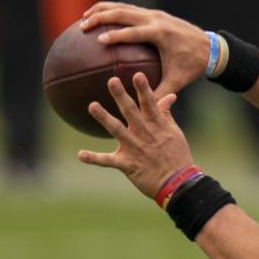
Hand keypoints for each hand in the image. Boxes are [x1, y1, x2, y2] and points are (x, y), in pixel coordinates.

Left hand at [77, 72, 194, 201]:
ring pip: (117, 130)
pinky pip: (108, 161)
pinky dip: (94, 158)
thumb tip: (169, 95)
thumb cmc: (177, 155)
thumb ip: (166, 113)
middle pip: (131, 111)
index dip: (144, 89)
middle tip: (112, 80)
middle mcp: (144, 134)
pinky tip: (80, 154)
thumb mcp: (175, 132)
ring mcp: (134, 149)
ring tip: (92, 106)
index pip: (150, 103)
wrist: (177, 183)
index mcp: (157, 125)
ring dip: (104, 118)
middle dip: (121, 96)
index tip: (137, 75)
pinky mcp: (127, 165)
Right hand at [80, 2, 209, 98]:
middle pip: (123, 13)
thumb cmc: (192, 65)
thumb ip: (159, 94)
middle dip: (101, 17)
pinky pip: (129, 9)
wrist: (210, 46)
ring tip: (83, 17)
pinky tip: (99, 18)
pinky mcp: (154, 13)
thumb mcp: (177, 80)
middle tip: (82, 26)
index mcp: (161, 33)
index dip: (115, 35)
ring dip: (102, 9)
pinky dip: (112, 10)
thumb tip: (140, 110)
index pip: (133, 32)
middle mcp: (156, 19)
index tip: (98, 40)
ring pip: (123, 6)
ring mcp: (154, 13)